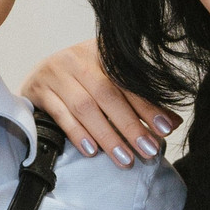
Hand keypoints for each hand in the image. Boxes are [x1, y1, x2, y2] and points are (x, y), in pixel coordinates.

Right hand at [21, 39, 180, 167]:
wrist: (38, 78)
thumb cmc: (81, 83)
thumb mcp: (110, 83)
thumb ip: (139, 101)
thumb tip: (172, 123)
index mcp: (101, 51)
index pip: (128, 81)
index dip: (148, 106)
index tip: (165, 129)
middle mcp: (77, 57)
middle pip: (108, 94)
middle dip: (130, 125)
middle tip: (147, 149)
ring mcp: (55, 73)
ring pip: (85, 107)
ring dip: (107, 135)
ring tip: (124, 157)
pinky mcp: (39, 90)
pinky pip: (60, 115)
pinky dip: (78, 134)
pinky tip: (92, 151)